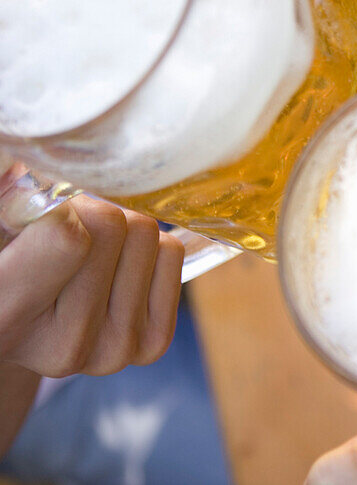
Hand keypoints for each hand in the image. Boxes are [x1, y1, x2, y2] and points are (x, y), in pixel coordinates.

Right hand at [0, 194, 183, 377]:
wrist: (32, 327)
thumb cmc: (12, 268)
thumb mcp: (2, 234)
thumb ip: (15, 206)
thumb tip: (31, 174)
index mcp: (7, 316)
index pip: (67, 238)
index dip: (63, 209)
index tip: (48, 212)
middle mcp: (63, 346)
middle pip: (114, 225)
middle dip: (92, 212)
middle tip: (69, 229)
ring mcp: (113, 350)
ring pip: (148, 234)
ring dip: (122, 228)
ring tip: (89, 252)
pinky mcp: (152, 344)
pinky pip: (172, 253)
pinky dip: (148, 248)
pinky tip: (115, 269)